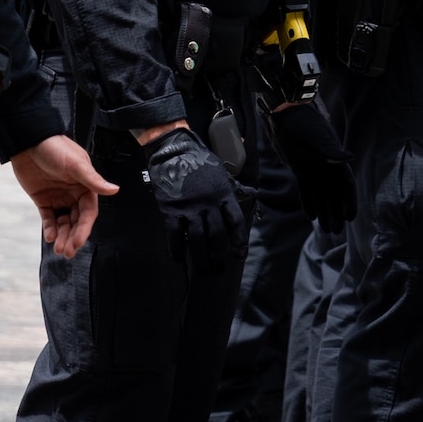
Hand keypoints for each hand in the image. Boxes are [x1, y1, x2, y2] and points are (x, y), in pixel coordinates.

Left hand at [8, 133, 117, 259]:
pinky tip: (50, 236)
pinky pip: (48, 218)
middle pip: (76, 220)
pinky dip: (49, 228)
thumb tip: (115, 190)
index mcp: (85, 185)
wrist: (28, 142)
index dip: (84, 228)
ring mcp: (58, 197)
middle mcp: (74, 193)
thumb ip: (93, 180)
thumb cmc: (55, 148)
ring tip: (58, 249)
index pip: (88, 212)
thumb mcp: (75, 164)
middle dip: (73, 237)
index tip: (78, 242)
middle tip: (67, 252)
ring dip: (62, 236)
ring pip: (63, 222)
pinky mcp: (43, 199)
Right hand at [142, 124, 245, 266]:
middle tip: (219, 269)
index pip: (235, 221)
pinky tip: (179, 259)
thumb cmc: (199, 161)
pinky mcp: (171, 210)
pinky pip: (174, 235)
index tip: (240, 255)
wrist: (174, 151)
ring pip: (197, 240)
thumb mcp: (221, 173)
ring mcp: (189, 208)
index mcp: (223, 194)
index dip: (239, 240)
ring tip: (205, 270)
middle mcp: (208, 204)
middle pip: (217, 236)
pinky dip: (176, 249)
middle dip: (219, 256)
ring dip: (201, 258)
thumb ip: (233, 188)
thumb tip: (251, 193)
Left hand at [268, 100, 357, 232]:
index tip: (350, 217)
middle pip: (334, 195)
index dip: (349, 201)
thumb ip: (331, 150)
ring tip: (326, 229)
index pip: (346, 185)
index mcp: (335, 160)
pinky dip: (309, 202)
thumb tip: (349, 158)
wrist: (286, 112)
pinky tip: (311, 216)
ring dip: (324, 211)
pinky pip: (306, 190)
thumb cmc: (305, 122)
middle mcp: (327, 166)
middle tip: (336, 231)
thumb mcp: (319, 136)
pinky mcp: (300, 169)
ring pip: (321, 195)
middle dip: (336, 212)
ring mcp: (313, 169)